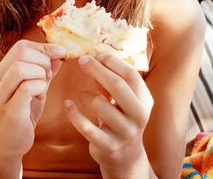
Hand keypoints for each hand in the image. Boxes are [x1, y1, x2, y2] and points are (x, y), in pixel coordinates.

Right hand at [0, 40, 65, 159]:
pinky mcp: (10, 110)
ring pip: (21, 68)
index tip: (59, 55)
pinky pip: (26, 88)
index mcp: (1, 71)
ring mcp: (0, 95)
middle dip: (43, 60)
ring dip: (40, 74)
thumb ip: (44, 71)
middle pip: (21, 52)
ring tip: (43, 86)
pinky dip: (40, 87)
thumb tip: (59, 54)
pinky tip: (40, 96)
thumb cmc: (21, 115)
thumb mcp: (34, 89)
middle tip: (49, 75)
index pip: (21, 46)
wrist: (7, 145)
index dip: (43, 47)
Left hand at [64, 54, 153, 174]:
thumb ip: (110, 83)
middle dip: (97, 69)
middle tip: (82, 60)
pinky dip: (73, 113)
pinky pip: (86, 126)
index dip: (113, 63)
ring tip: (82, 97)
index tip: (97, 55)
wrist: (125, 157)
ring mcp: (124, 132)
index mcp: (144, 101)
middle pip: (117, 86)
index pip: (131, 75)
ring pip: (100, 104)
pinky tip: (67, 104)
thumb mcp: (122, 101)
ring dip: (85, 95)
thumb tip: (93, 59)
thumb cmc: (120, 119)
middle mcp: (138, 116)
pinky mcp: (108, 145)